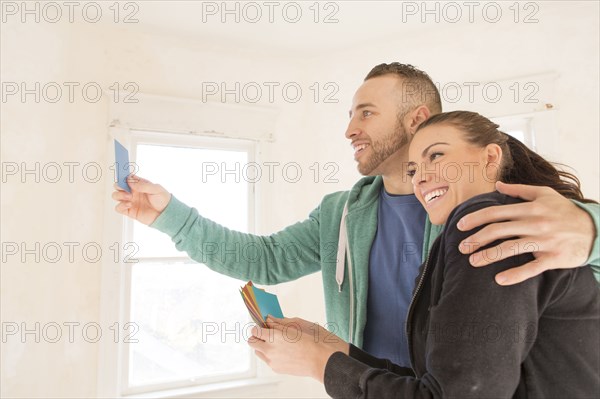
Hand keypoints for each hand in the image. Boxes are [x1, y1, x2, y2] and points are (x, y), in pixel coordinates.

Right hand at [112, 175, 170, 224]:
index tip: (121, 175)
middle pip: (118, 186)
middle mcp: (133, 192)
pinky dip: (121, 205)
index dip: (123, 175)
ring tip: (130, 197)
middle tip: (126, 188)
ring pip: (115, 196)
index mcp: (139, 184)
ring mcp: (130, 201)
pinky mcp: (129, 211)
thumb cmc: (163, 200)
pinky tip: (129, 204)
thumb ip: (143, 185)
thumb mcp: (156, 189)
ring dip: (119, 195)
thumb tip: (129, 181)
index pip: (127, 177)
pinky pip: (118, 208)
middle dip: (118, 185)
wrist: (165, 214)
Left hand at [248, 316, 348, 382]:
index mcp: (273, 336)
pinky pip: (267, 360)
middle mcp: (269, 349)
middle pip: (252, 342)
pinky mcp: (276, 368)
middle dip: (256, 337)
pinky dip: (270, 355)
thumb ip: (278, 323)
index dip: (257, 327)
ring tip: (274, 342)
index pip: (254, 330)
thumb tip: (269, 319)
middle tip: (265, 333)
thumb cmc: (310, 342)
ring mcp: (272, 360)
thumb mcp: (294, 327)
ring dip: (262, 346)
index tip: (262, 326)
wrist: (319, 360)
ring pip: (258, 352)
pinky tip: (282, 351)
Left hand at [457, 181, 594, 284]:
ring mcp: (544, 241)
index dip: (475, 218)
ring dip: (488, 256)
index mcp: (530, 208)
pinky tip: (499, 280)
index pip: (496, 212)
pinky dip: (515, 275)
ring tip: (472, 262)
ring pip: (510, 249)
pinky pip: (532, 268)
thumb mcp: (545, 194)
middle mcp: (535, 223)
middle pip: (498, 231)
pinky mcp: (553, 258)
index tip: (459, 226)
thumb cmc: (565, 211)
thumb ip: (519, 190)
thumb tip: (497, 185)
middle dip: (476, 239)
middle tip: (461, 247)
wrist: (595, 229)